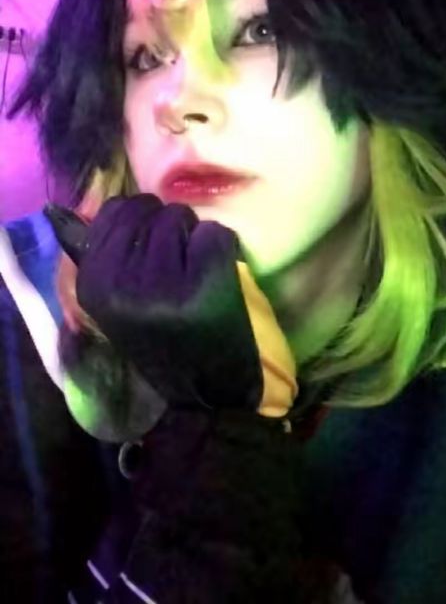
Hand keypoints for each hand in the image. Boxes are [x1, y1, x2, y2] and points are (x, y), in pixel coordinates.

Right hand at [45, 195, 296, 417]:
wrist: (208, 401)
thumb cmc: (161, 345)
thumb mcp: (113, 304)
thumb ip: (94, 255)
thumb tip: (59, 210)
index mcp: (93, 284)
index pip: (115, 211)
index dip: (139, 224)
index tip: (149, 256)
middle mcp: (123, 280)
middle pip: (150, 209)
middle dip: (168, 228)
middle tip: (176, 270)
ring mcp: (166, 281)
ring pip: (182, 216)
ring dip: (194, 238)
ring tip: (195, 277)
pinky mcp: (209, 281)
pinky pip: (214, 232)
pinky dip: (222, 249)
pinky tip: (217, 281)